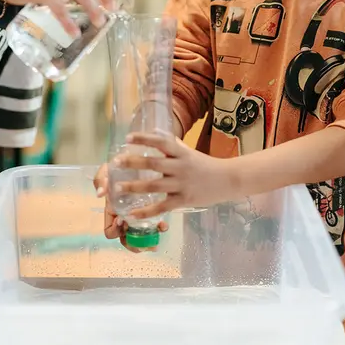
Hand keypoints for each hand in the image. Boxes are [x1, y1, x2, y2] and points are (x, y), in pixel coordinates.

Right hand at [93, 163, 167, 252]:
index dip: (115, 230)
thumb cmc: (120, 167)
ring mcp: (138, 215)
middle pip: (127, 240)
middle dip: (136, 244)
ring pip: (141, 236)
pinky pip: (154, 225)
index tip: (123, 222)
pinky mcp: (151, 211)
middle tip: (146, 243)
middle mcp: (124, 217)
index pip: (110, 231)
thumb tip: (100, 193)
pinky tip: (164, 224)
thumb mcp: (107, 169)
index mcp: (112, 211)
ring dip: (149, 239)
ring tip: (158, 233)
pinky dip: (159, 228)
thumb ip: (100, 179)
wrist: (137, 158)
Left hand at [113, 133, 235, 219]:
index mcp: (182, 153)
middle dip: (133, 162)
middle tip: (116, 162)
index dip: (144, 139)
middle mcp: (181, 167)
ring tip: (118, 187)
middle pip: (154, 164)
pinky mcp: (184, 201)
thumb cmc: (205, 165)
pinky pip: (162, 207)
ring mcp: (182, 185)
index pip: (161, 142)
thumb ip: (172, 143)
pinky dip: (146, 211)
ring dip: (134, 187)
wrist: (227, 180)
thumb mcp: (189, 151)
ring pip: (155, 186)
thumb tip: (154, 131)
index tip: (127, 138)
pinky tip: (133, 213)